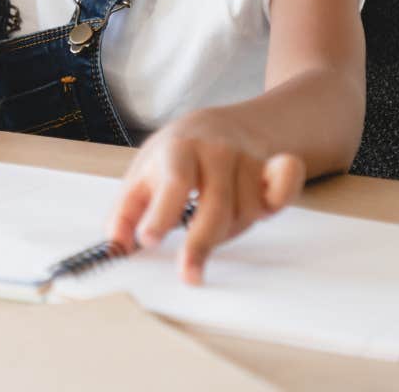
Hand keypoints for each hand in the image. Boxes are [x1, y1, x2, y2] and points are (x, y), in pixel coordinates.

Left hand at [106, 108, 306, 285]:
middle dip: (201, 243)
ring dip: (228, 230)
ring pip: (245, 211)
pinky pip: (284, 189)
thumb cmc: (175, 157)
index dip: (161, 213)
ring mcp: (248, 158)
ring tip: (210, 223)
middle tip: (188, 275)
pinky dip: (280, 199)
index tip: (148, 240)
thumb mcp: (142, 174)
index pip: (173, 183)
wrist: (221, 124)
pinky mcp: (275, 167)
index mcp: (177, 150)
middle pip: (215, 204)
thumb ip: (126, 212)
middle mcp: (215, 151)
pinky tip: (265, 207)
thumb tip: (114, 248)